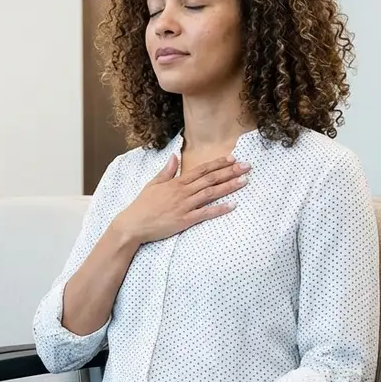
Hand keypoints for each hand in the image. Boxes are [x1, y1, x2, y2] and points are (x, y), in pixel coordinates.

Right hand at [111, 154, 249, 244]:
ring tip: (244, 181)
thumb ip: (167, 171)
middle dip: (230, 172)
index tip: (232, 158)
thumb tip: (175, 156)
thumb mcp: (153, 184)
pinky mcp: (185, 220)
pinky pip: (205, 213)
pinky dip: (219, 209)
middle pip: (210, 179)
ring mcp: (184, 206)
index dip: (218, 164)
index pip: (201, 170)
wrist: (133, 224)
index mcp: (176, 182)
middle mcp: (183, 192)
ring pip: (211, 193)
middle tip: (247, 166)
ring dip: (228, 186)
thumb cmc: (142, 206)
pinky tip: (233, 205)